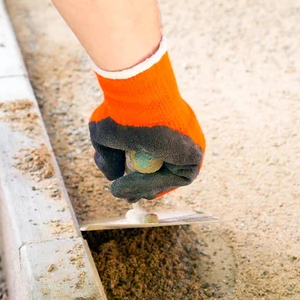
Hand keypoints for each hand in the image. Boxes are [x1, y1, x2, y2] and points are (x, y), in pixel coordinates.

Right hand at [89, 41, 205, 202]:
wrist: (136, 100)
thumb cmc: (119, 112)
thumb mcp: (105, 137)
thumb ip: (108, 158)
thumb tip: (113, 178)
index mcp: (159, 131)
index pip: (152, 161)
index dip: (136, 179)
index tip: (120, 189)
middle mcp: (176, 139)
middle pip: (161, 173)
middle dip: (142, 190)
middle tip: (126, 200)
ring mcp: (187, 148)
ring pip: (166, 180)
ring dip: (142, 190)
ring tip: (118, 190)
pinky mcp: (194, 157)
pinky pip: (175, 180)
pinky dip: (153, 185)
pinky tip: (132, 185)